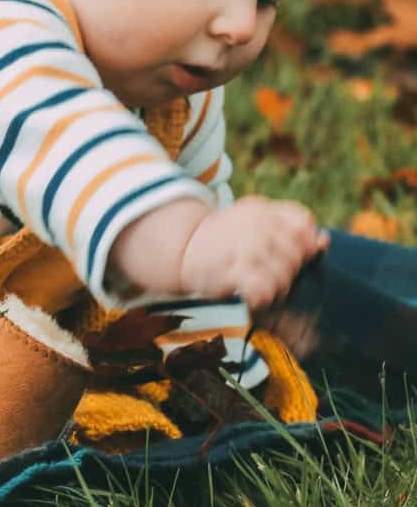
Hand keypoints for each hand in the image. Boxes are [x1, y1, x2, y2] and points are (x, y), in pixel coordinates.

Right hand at [179, 195, 327, 308]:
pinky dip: (261, 297)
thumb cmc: (224, 239)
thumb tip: (323, 241)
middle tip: (266, 272)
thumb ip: (291, 229)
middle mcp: (257, 225)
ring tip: (256, 283)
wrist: (182, 248)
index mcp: (263, 209)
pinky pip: (264, 290)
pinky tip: (251, 294)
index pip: (303, 226)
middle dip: (288, 269)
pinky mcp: (232, 270)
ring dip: (274, 287)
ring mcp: (245, 247)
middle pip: (297, 255)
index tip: (286, 252)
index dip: (302, 244)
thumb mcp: (255, 223)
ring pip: (284, 276)